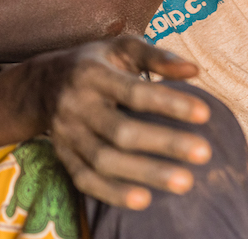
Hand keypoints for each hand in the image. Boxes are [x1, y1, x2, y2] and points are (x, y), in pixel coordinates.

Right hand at [35, 36, 210, 209]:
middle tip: (205, 152)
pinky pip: (85, 180)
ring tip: (185, 182)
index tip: (205, 114)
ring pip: (104, 159)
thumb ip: (157, 57)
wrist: (42, 83)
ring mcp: (67, 132)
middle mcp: (76, 104)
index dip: (169, 103)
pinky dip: (112, 193)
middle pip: (121, 130)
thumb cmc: (96, 62)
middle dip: (164, 143)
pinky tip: (144, 200)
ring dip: (145, 173)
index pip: (133, 92)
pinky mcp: (63, 155)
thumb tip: (194, 71)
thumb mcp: (122, 48)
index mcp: (92, 73)